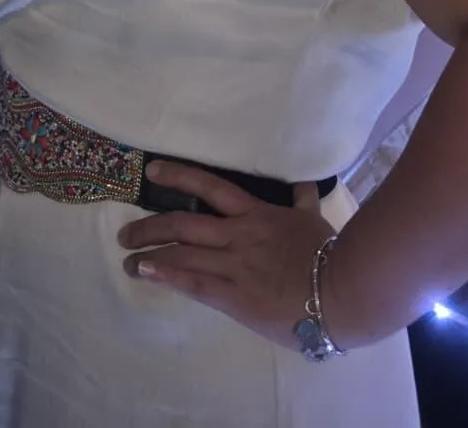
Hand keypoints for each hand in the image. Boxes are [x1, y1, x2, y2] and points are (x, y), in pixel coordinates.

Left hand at [117, 161, 347, 351]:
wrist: (342, 291)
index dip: (179, 176)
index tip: (153, 171)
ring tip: (127, 258)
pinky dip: (167, 275)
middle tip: (125, 232)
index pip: (211, 187)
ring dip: (150, 253)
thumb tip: (303, 183)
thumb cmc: (329, 255)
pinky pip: (194, 282)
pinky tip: (146, 272)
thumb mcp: (313, 220)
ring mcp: (234, 264)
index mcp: (256, 214)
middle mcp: (237, 234)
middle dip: (151, 226)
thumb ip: (302, 202)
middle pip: (184, 223)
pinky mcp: (235, 296)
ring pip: (182, 252)